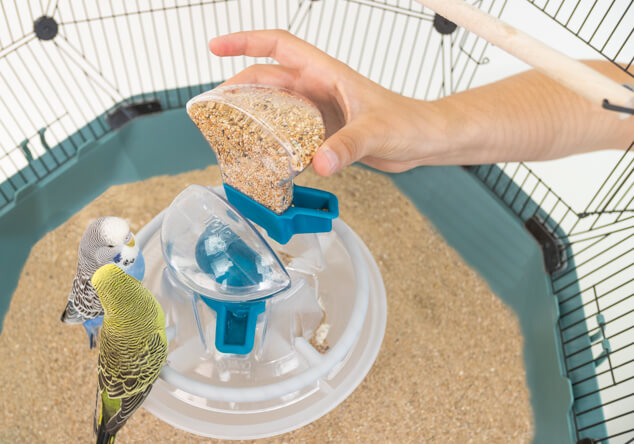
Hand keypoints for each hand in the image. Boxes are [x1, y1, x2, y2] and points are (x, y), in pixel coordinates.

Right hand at [209, 30, 450, 175]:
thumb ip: (348, 145)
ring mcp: (320, 111)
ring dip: (255, 117)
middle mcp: (319, 89)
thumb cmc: (410, 123)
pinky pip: (292, 135)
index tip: (216, 46)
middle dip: (239, 88)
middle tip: (214, 106)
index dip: (245, 41)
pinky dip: (277, 145)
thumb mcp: (377, 131)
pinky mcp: (326, 133)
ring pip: (276, 109)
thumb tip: (320, 161)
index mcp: (327, 74)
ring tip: (231, 133)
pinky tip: (268, 159)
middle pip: (268, 79)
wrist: (425, 141)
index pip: (279, 46)